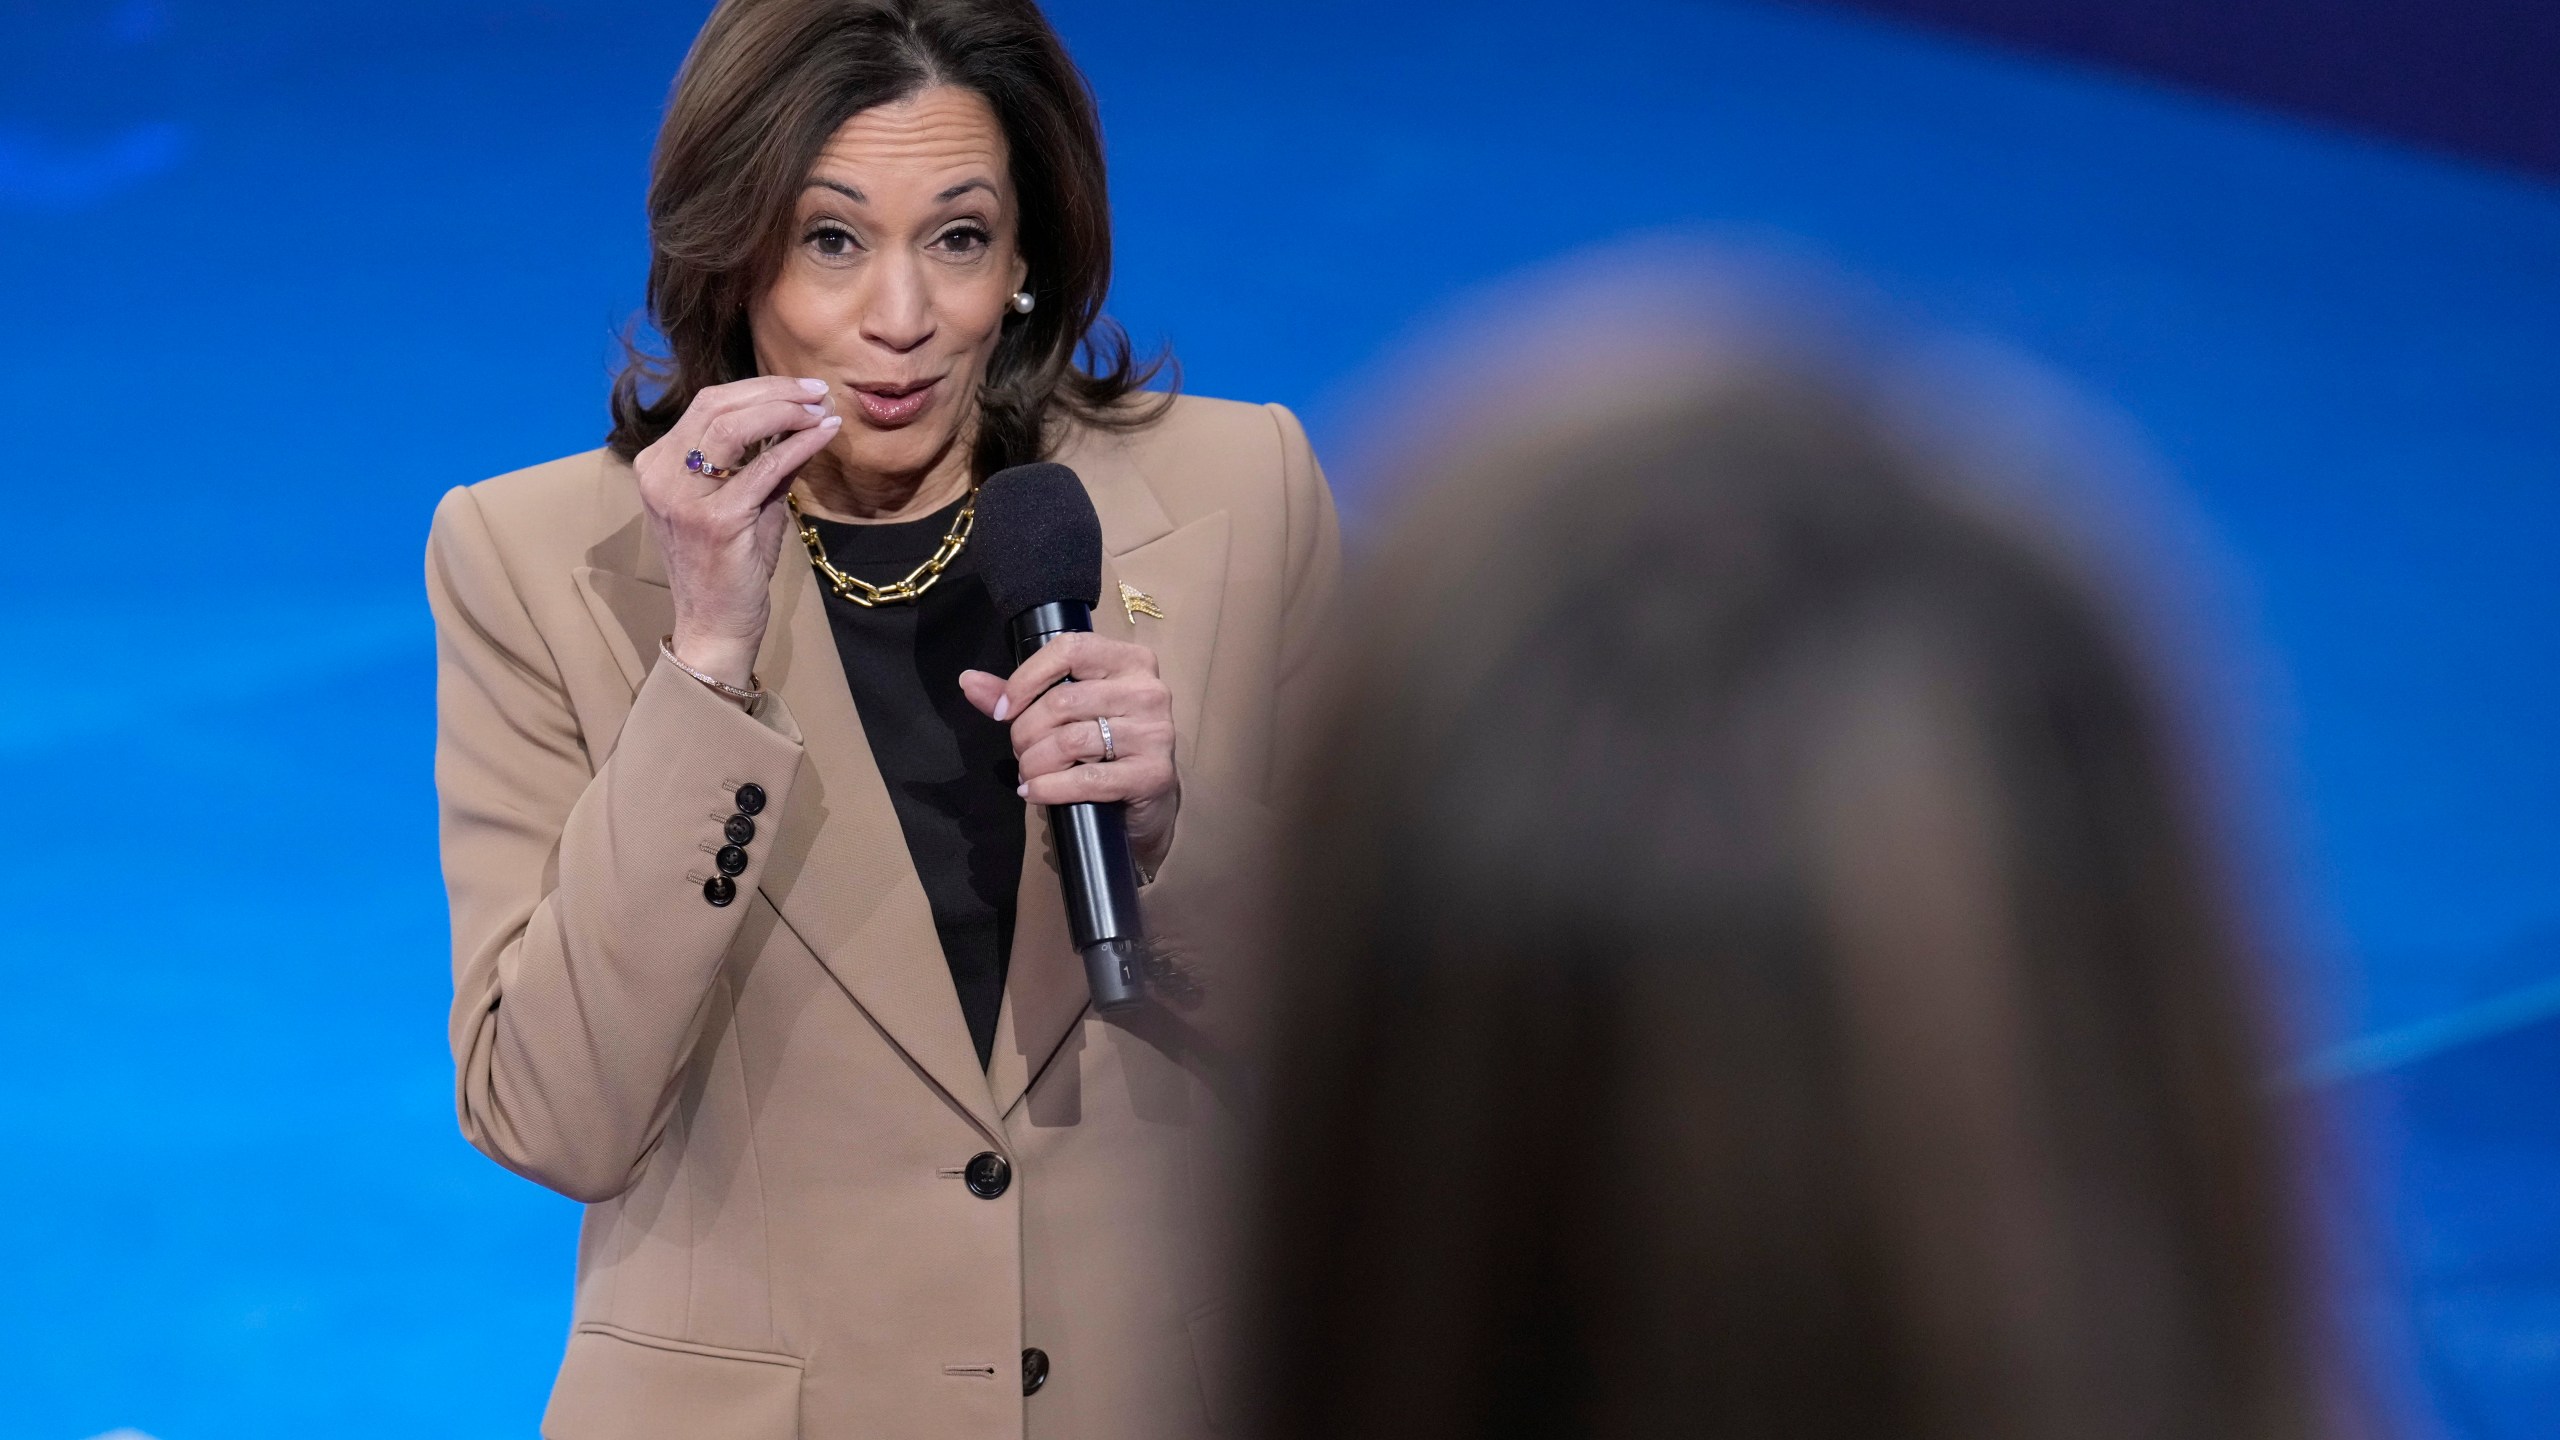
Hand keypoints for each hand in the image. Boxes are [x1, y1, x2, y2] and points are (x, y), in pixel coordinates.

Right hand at [636, 376, 841, 685]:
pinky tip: (823, 436)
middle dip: (775, 391)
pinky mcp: (715, 519)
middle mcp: (662, 474)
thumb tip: (803, 418)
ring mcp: (683, 497)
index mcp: (659, 464)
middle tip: (817, 391)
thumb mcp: (744, 502)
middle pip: (717, 404)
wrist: (715, 624)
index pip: (708, 404)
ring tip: (820, 411)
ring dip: (785, 411)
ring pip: (734, 426)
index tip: (802, 389)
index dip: (759, 388)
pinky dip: (798, 445)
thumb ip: (763, 460)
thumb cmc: (730, 565)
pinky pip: (764, 467)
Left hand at [960, 633, 1179, 873]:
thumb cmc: (1104, 746)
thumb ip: (1020, 694)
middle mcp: (1148, 690)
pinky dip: (1049, 788)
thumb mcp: (1065, 712)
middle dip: (1025, 732)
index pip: (1069, 650)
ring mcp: (1155, 732)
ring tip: (1028, 774)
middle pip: (1063, 701)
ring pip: (1070, 741)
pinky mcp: (1153, 774)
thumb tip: (968, 681)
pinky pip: (1085, 779)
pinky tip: (1035, 792)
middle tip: (1019, 751)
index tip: (1003, 710)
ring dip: (1034, 763)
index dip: (1026, 679)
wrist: (1149, 798)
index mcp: (1130, 660)